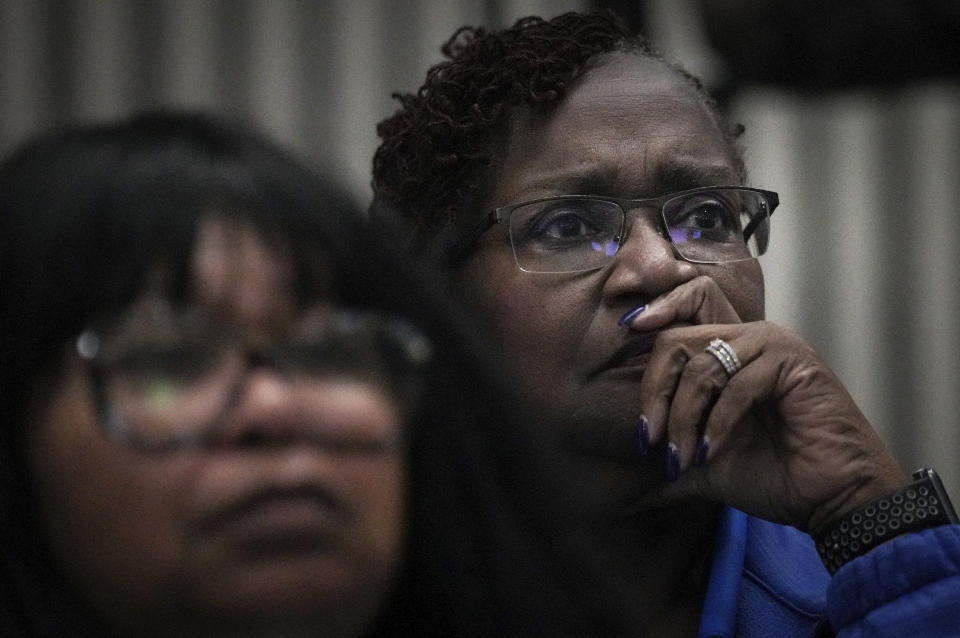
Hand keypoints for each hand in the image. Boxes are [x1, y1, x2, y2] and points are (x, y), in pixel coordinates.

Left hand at [625, 276, 908, 535]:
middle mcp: (750, 338)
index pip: (688, 305)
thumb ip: (668, 463)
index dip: (657, 310)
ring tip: (681, 457)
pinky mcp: (794, 364)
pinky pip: (736, 384)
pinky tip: (710, 451)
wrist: (828, 499)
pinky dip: (716, 423)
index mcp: (730, 350)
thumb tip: (625, 496)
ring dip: (683, 415)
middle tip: (650, 436)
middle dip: (656, 388)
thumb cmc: (774, 476)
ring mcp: (774, 347)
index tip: (627, 329)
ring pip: (702, 363)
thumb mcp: (704, 466)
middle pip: (680, 335)